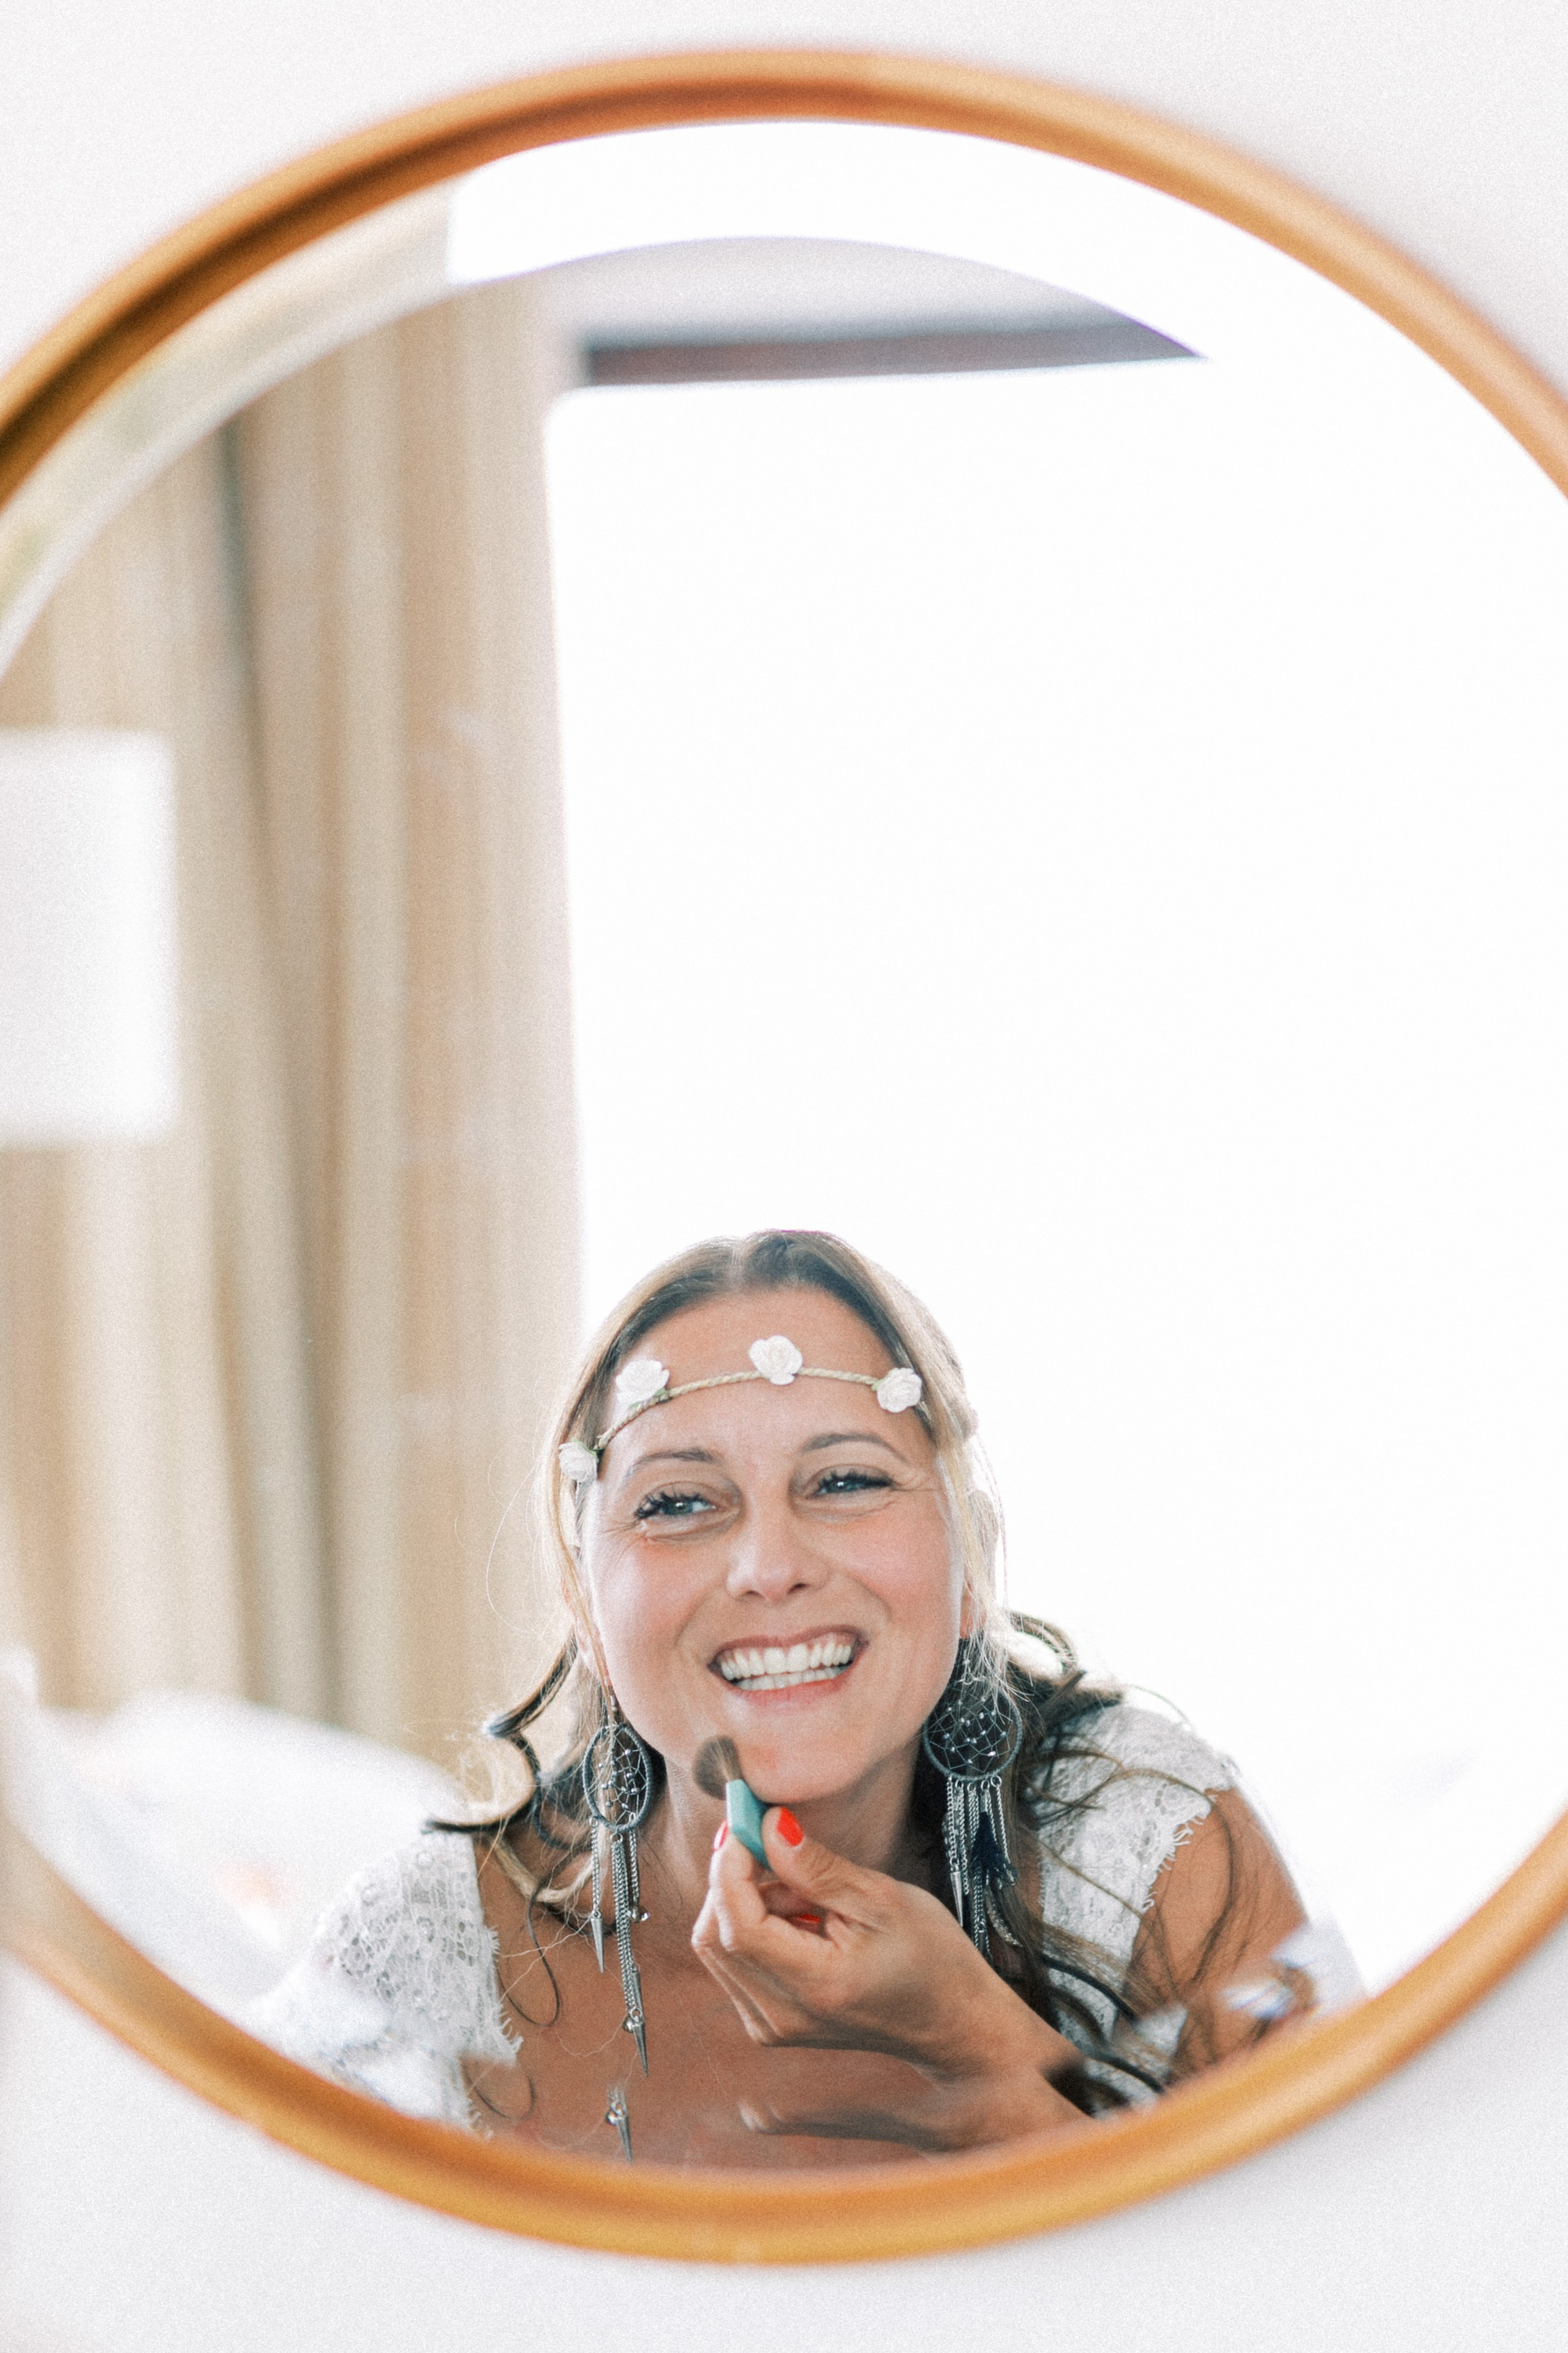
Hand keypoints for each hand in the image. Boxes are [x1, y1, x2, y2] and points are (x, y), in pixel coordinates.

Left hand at [691, 1807, 1084, 2149]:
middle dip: (732, 1880)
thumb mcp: (884, 1899)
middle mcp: (782, 2018)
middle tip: (771, 1842)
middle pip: (715, 1937)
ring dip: (746, 1903)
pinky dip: (755, 1927)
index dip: (730, 1868)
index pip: (738, 1926)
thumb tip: (768, 1826)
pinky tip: (800, 1916)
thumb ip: (818, 1867)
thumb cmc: (933, 1961)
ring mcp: (773, 2027)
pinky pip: (737, 1964)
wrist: (953, 2024)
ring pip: (720, 1948)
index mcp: (814, 1987)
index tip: (745, 1822)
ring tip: (806, 1890)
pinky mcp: (771, 2024)